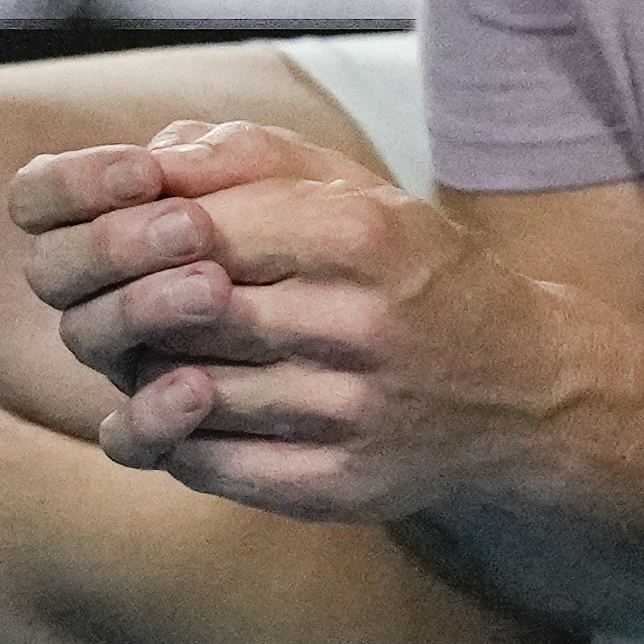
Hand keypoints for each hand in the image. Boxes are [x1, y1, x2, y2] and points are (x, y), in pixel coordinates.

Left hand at [8, 119, 578, 520]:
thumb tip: (135, 166)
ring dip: (141, 371)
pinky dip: (170, 436)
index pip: (183, 227)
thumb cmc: (413, 273)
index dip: (130, 234)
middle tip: (118, 301)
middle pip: (167, 313)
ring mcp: (348, 414)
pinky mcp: (337, 485)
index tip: (128, 242)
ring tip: (155, 351)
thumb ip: (243, 157)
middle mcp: (356, 324)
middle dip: (122, 304)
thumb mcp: (350, 189)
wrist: (525, 388)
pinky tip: (182, 410)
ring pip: (176, 393)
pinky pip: (203, 464)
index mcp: (354, 234)